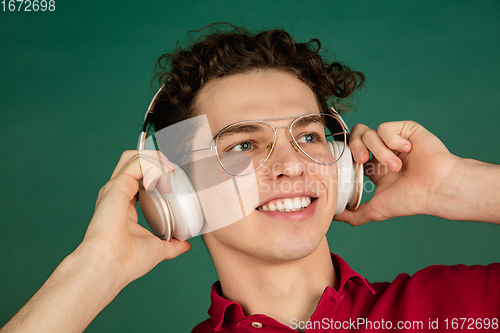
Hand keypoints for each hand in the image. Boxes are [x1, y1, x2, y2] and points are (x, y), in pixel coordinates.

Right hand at [76, 150, 190, 285]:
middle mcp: (117, 192)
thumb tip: (185, 245)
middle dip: (158, 160)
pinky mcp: (118, 185)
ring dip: (158, 160)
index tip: (175, 182)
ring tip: (171, 175)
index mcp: (124, 204)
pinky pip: (138, 162)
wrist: (110, 266)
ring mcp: (116, 187)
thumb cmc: (127, 261)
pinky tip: (164, 182)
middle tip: (174, 174)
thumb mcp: (158, 248)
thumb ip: (172, 245)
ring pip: (135, 156)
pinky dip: (155, 166)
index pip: (140, 178)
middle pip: (135, 160)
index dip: (158, 173)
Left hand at [335, 121, 458, 224]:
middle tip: (363, 160)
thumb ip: (355, 215)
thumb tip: (335, 217)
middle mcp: (383, 151)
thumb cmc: (411, 200)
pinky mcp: (405, 129)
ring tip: (396, 166)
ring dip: (380, 151)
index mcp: (374, 166)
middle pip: (355, 136)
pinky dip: (392, 140)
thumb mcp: (377, 210)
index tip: (354, 168)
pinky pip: (385, 127)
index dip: (347, 156)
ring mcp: (393, 139)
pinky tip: (407, 150)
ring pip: (370, 133)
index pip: (351, 152)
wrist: (436, 188)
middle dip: (355, 147)